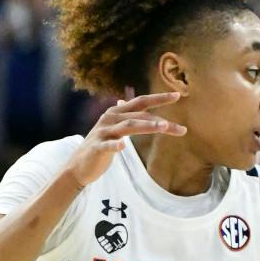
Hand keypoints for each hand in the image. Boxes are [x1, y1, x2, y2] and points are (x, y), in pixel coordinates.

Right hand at [67, 94, 185, 187]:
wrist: (79, 165)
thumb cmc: (101, 146)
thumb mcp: (114, 128)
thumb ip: (125, 116)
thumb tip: (131, 104)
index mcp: (116, 113)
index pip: (141, 102)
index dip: (159, 98)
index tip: (177, 96)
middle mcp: (110, 118)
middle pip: (139, 115)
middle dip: (160, 120)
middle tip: (180, 128)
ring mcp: (103, 133)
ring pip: (128, 126)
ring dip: (146, 126)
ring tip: (162, 127)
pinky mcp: (97, 148)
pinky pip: (108, 146)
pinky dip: (115, 146)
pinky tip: (123, 147)